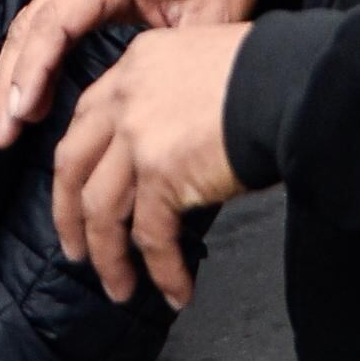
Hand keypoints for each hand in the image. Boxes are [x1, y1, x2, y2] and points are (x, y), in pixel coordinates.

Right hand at [0, 0, 265, 142]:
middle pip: (31, 24)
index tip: (21, 112)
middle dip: (10, 81)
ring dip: (11, 74)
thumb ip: (175, 64)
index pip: (57, 21)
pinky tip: (22, 98)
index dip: (35, 69)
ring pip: (29, 23)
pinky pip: (44, 21)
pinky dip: (28, 59)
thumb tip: (154, 124)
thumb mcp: (210, 18)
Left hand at [50, 21, 248, 308]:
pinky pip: (152, 235)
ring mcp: (137, 136)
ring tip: (119, 289)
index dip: (76, 161)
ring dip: (108, 257)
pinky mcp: (161, 173)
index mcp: (132, 67)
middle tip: (76, 250)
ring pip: (102, 209)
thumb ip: (169, 102)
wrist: (291, 82)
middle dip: (68, 214)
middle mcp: (124, 99)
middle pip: (73, 165)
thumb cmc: (266, 74)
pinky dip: (163, 270)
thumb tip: (170, 156)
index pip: (85, 119)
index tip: (74, 191)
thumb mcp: (199, 67)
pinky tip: (176, 292)